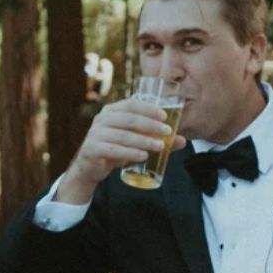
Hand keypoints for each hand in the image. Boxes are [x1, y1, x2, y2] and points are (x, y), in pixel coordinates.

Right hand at [55, 97, 183, 201]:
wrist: (90, 167)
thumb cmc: (115, 149)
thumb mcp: (135, 141)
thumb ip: (156, 139)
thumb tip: (182, 140)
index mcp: (112, 110)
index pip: (131, 104)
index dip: (148, 108)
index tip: (165, 116)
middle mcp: (102, 119)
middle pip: (129, 119)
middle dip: (151, 125)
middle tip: (167, 133)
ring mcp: (95, 134)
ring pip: (123, 135)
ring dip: (144, 141)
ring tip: (160, 146)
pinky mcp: (92, 149)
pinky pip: (114, 150)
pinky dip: (130, 153)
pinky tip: (143, 156)